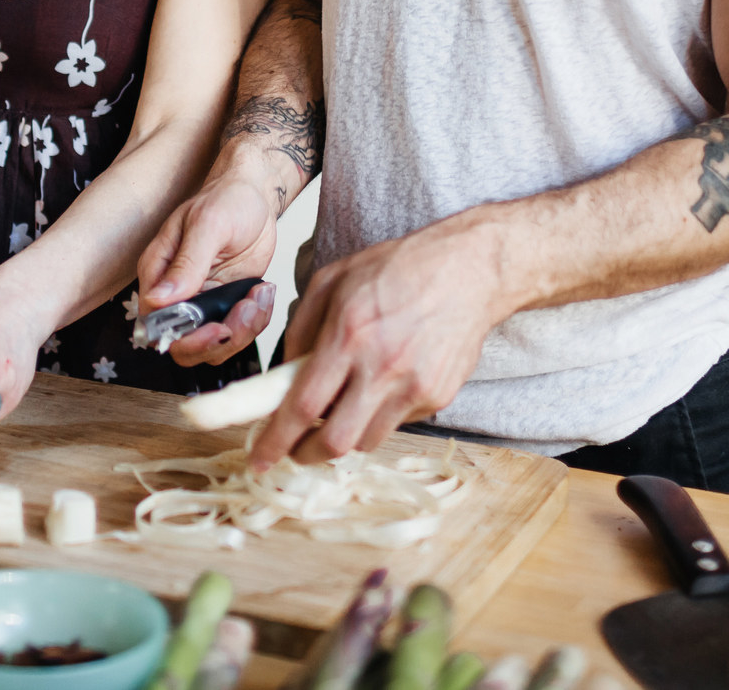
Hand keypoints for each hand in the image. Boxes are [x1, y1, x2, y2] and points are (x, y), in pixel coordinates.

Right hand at [136, 170, 284, 365]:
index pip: (157, 325)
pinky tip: (264, 293)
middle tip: (246, 313)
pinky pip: (237, 334)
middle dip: (219, 341)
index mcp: (157, 274)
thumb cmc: (226, 200)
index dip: (185, 337)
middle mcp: (175, 295)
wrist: (254, 196)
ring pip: (213, 347)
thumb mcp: (208, 225)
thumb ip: (186, 264)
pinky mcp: (225, 305)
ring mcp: (202, 303)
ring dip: (242, 331)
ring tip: (259, 296)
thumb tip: (158, 300)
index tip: (217, 327)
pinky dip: (256, 322)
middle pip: (183, 346)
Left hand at [249, 210, 503, 469]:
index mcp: (348, 335)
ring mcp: (414, 386)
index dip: (277, 441)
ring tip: (345, 404)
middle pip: (336, 441)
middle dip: (307, 454)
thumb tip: (283, 374)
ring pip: (366, 441)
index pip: (303, 405)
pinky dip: (379, 416)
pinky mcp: (437, 397)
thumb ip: (301, 328)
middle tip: (297, 448)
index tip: (260, 458)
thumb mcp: (332, 280)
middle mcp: (382, 366)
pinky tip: (384, 385)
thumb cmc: (398, 269)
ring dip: (346, 433)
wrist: (469, 270)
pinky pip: (397, 424)